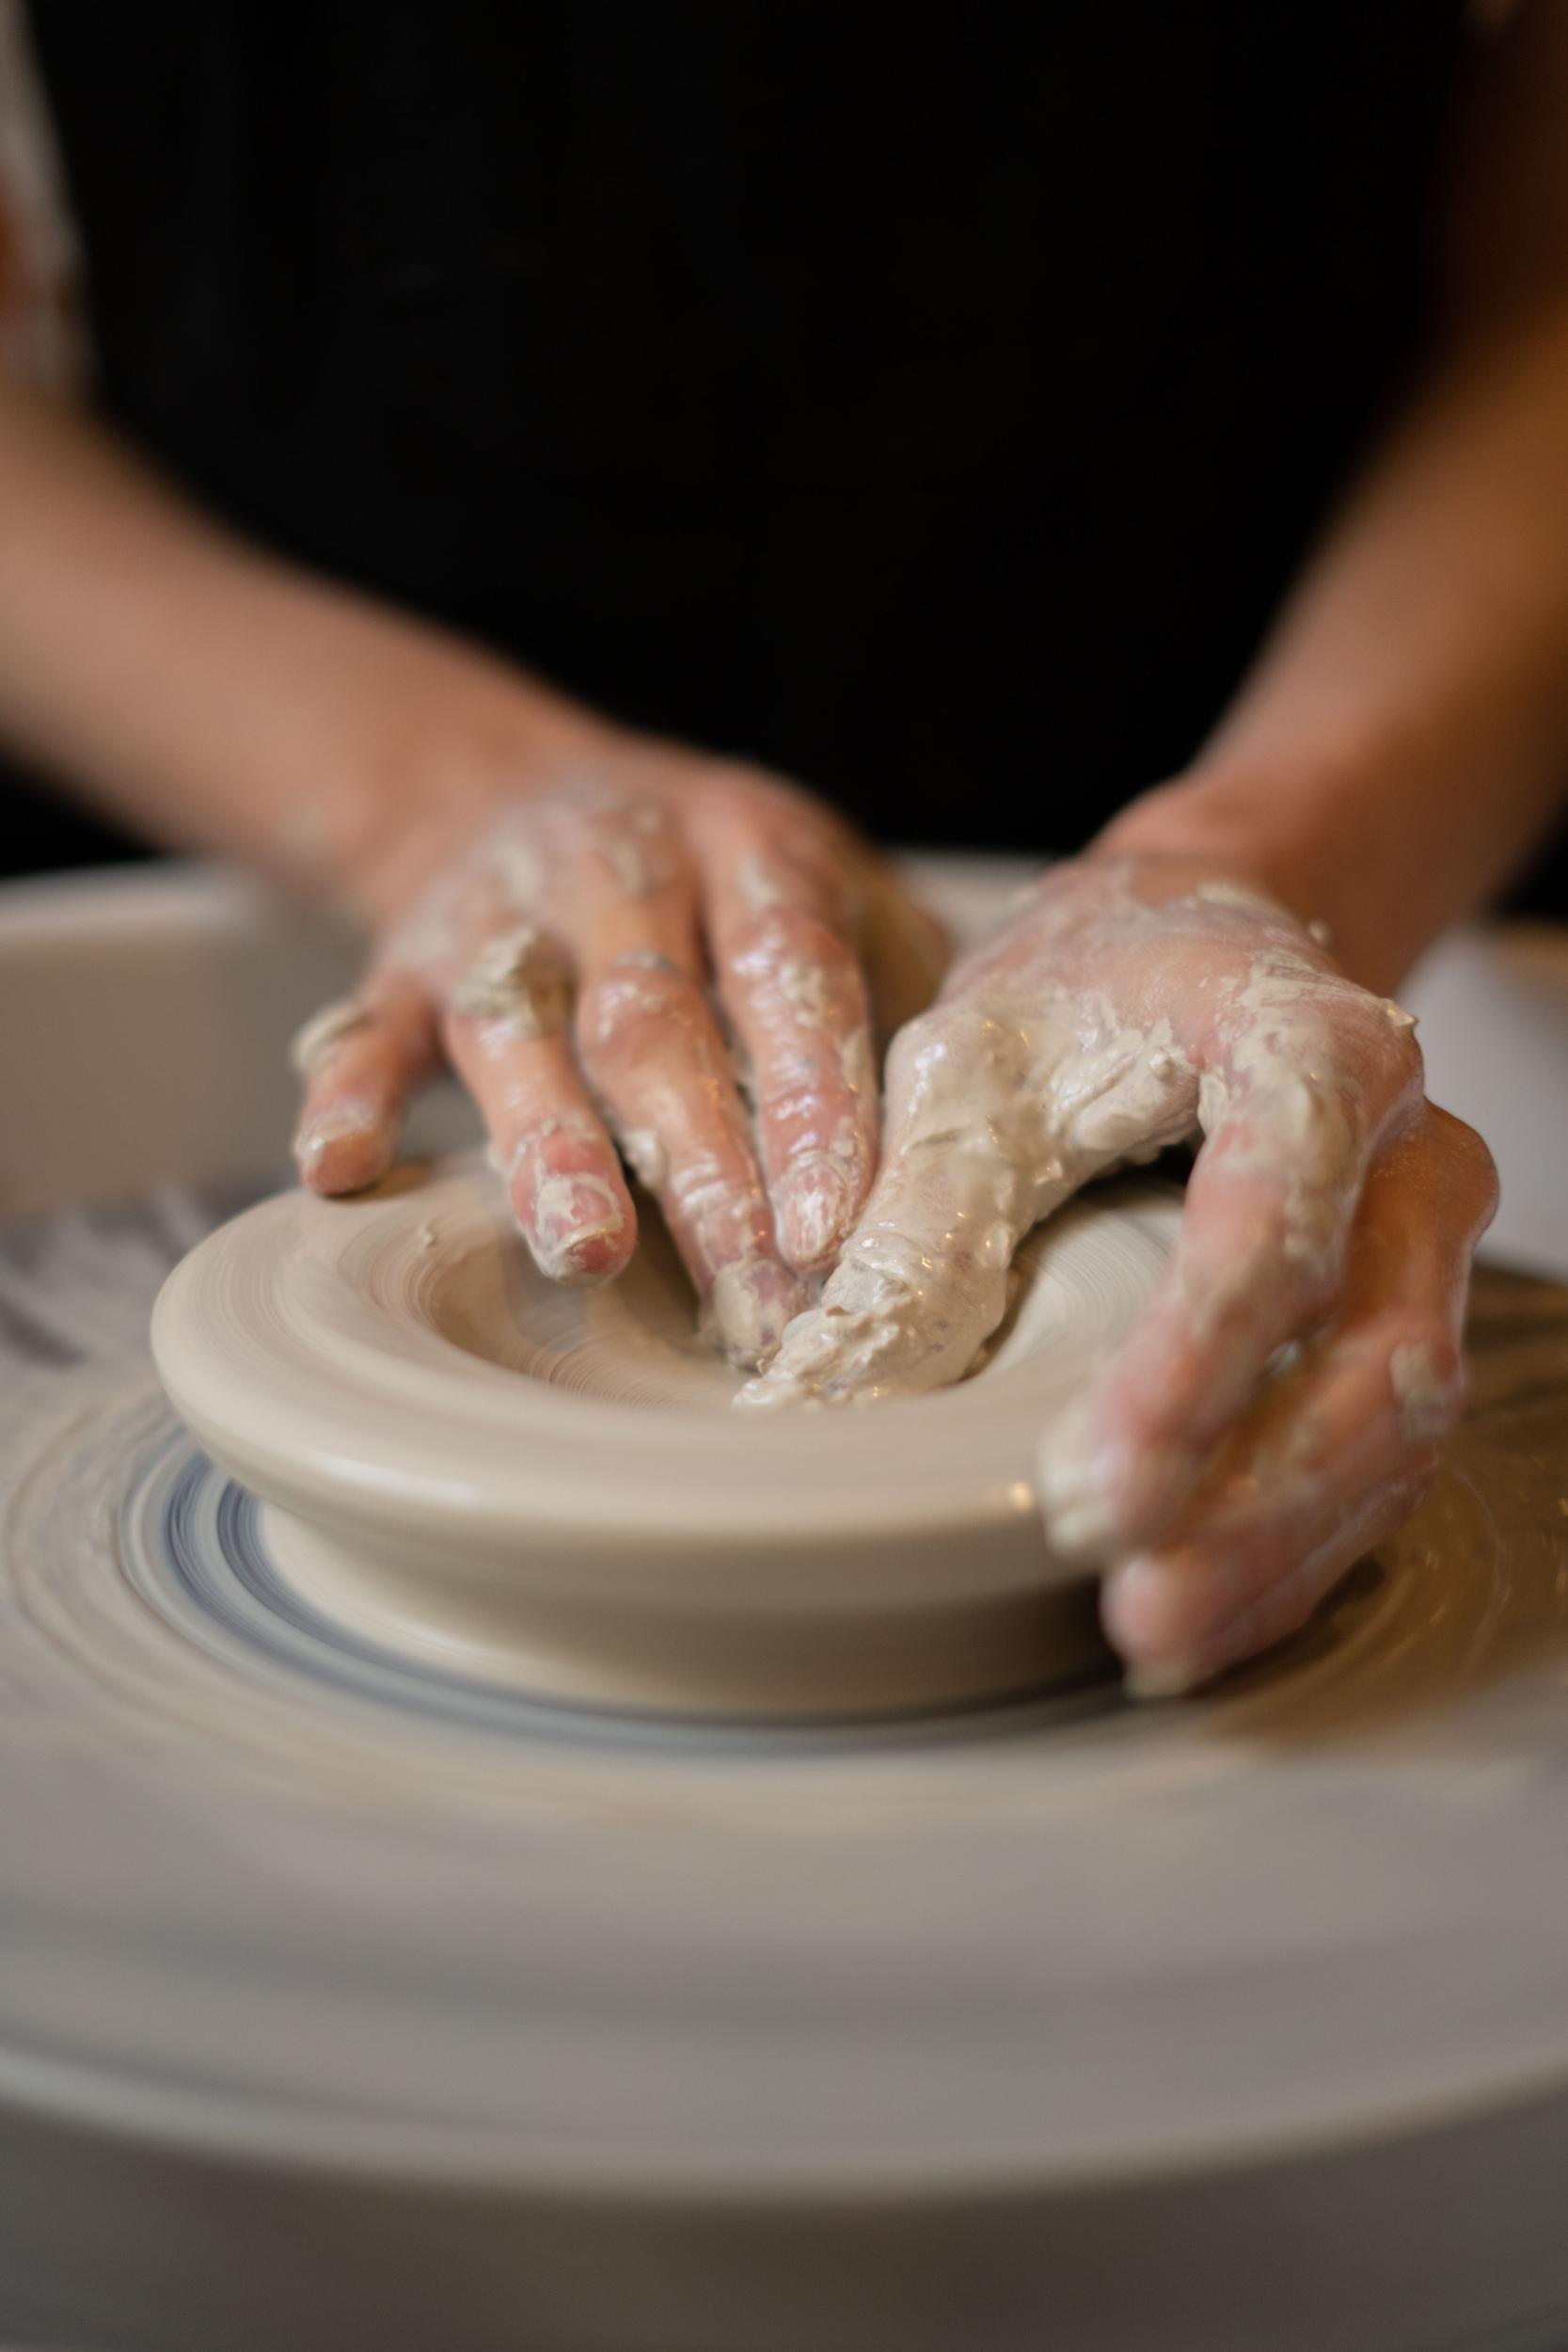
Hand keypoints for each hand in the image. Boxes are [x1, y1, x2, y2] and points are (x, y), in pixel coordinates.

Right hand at [289, 736, 943, 1368]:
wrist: (523, 782)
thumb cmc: (721, 880)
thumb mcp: (831, 886)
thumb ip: (902, 988)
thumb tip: (984, 1140)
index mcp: (750, 844)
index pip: (789, 973)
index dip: (813, 1098)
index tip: (838, 1221)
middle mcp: (625, 865)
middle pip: (661, 1026)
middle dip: (707, 1168)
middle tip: (753, 1295)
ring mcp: (505, 912)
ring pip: (524, 1033)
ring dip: (551, 1143)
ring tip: (586, 1251)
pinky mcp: (405, 957)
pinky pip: (372, 1024)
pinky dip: (351, 1091)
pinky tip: (341, 1168)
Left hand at [740, 854, 1498, 1688]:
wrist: (1194, 945)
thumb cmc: (1084, 993)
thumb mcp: (973, 1068)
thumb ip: (928, 1211)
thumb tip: (841, 1384)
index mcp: (1311, 1047)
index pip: (1274, 1220)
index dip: (1193, 1368)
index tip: (1097, 1485)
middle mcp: (1406, 1152)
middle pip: (1378, 1350)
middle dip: (1259, 1497)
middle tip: (1135, 1599)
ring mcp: (1422, 1244)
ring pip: (1399, 1423)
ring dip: (1284, 1546)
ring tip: (1158, 1635)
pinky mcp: (1402, 1317)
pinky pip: (1383, 1453)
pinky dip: (1298, 1544)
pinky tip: (1207, 1611)